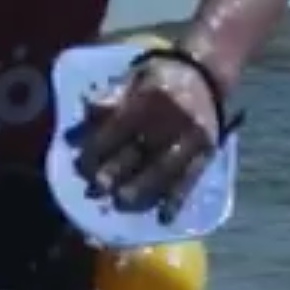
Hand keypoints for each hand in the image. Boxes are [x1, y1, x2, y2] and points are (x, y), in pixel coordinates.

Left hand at [68, 52, 226, 215]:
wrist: (208, 73)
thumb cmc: (161, 76)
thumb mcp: (134, 76)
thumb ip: (112, 96)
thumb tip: (88, 113)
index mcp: (151, 96)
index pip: (119, 127)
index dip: (99, 148)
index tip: (82, 166)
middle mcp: (173, 117)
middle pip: (141, 151)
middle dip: (116, 172)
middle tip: (97, 190)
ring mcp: (192, 137)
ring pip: (164, 169)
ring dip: (141, 189)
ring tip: (122, 202)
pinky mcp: (207, 151)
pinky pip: (191, 178)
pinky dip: (176, 198)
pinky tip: (164, 216)